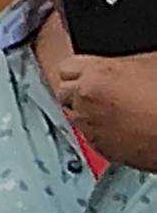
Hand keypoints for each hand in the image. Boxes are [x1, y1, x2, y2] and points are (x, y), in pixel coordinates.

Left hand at [55, 50, 156, 172]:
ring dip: (85, 113)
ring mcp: (92, 126)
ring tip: (109, 113)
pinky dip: (97, 133)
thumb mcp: (148, 63)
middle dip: (77, 92)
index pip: (65, 68)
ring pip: (74, 117)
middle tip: (95, 95)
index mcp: (96, 73)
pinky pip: (89, 138)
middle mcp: (87, 99)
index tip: (82, 75)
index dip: (77, 71)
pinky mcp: (102, 149)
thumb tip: (125, 65)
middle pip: (64, 92)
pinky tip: (117, 129)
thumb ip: (125, 63)